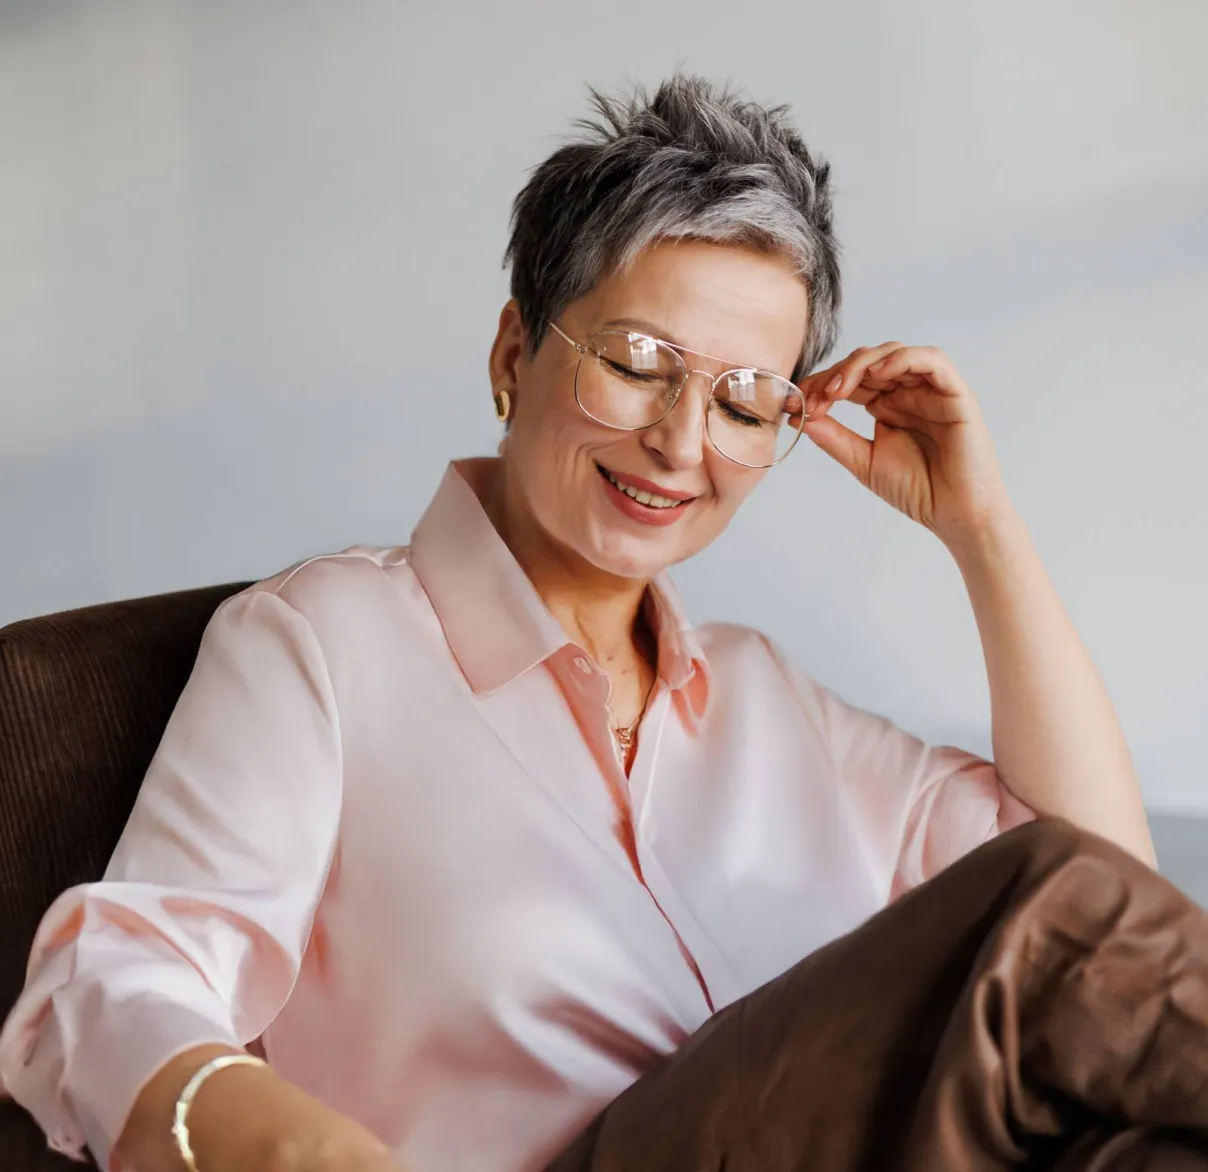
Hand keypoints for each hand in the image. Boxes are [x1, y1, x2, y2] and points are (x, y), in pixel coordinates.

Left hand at [798, 342, 1011, 548]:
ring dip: (862, 365)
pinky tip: (878, 374)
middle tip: (813, 398)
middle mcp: (908, 392)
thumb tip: (801, 417)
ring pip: (895, 354)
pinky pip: (932, 361)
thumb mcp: (864, 461)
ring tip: (838, 390)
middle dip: (834, 375)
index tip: (794, 403)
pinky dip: (903, 360)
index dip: (821, 385)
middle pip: (867, 362)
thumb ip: (834, 438)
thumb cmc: (917, 490)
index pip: (850, 380)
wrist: (955, 515)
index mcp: (887, 405)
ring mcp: (931, 391)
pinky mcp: (955, 394)